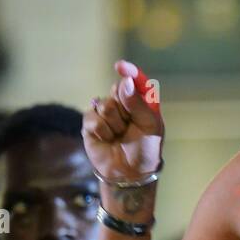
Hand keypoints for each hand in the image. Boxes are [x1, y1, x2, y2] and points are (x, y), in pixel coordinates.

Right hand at [83, 60, 163, 181]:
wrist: (130, 173)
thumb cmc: (145, 149)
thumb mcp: (149, 125)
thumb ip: (137, 103)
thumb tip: (125, 81)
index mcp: (140, 101)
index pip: (134, 80)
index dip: (128, 71)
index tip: (120, 66)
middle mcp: (122, 104)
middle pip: (117, 90)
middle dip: (124, 109)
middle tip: (130, 126)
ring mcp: (105, 113)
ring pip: (104, 104)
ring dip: (114, 123)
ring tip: (119, 135)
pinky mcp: (90, 124)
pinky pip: (92, 117)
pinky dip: (102, 130)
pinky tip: (107, 139)